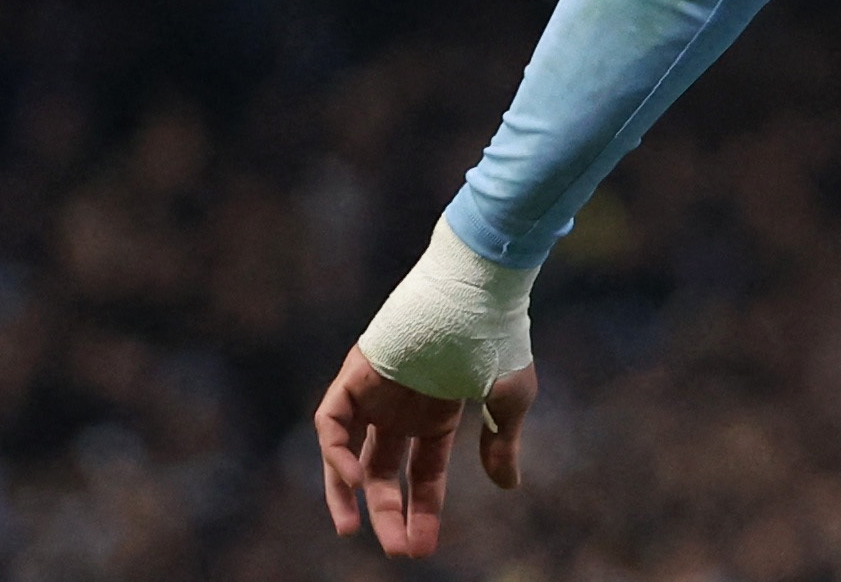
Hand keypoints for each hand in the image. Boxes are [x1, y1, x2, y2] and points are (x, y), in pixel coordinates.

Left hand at [314, 346, 530, 557]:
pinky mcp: (355, 374)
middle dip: (388, 512)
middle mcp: (402, 406)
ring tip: (351, 530)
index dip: (423, 510)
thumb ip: (501, 443)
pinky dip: (334, 452)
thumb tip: (509, 486)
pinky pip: (331, 421)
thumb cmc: (499, 338)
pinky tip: (356, 482)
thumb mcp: (508, 400)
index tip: (421, 548)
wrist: (479, 289)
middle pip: (384, 470)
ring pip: (347, 451)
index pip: (424, 472)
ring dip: (345, 492)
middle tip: (396, 551)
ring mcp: (376, 391)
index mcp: (437, 412)